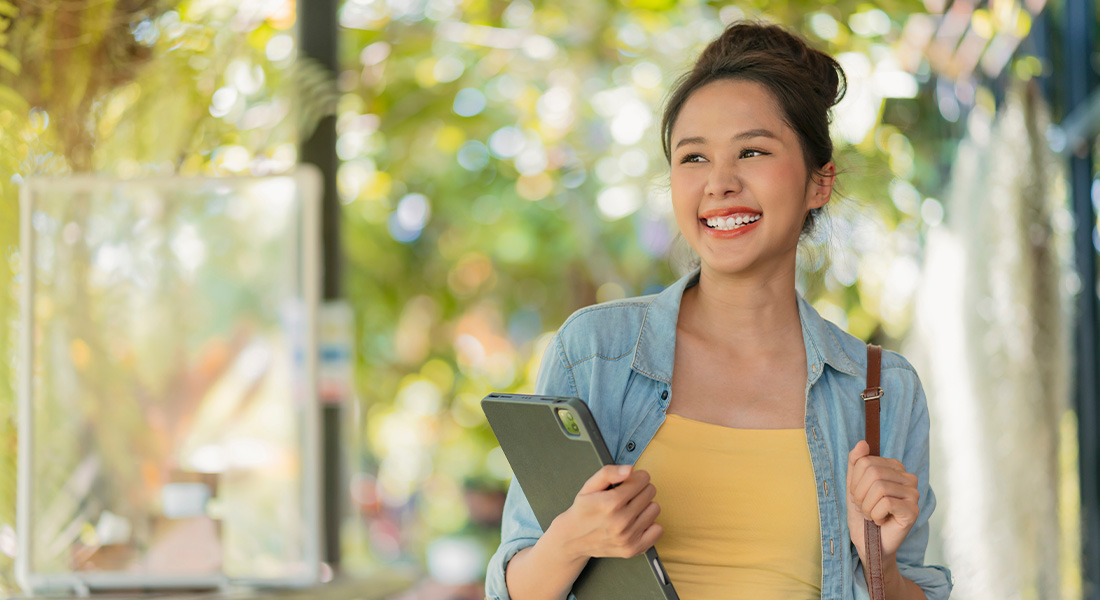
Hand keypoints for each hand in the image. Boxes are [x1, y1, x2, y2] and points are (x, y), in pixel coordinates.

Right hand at [552, 464, 662, 561]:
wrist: (573, 539)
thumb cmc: (583, 510)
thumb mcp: (589, 486)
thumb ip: (608, 473)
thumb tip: (630, 469)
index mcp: (610, 503)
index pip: (642, 479)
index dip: (637, 477)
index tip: (630, 481)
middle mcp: (620, 521)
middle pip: (650, 492)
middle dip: (641, 489)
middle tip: (628, 495)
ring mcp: (627, 537)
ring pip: (655, 509)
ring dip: (645, 506)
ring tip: (631, 509)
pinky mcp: (633, 549)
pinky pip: (658, 530)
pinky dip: (649, 525)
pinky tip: (636, 522)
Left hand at [846, 440, 919, 561]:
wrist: (870, 543)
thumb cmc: (863, 514)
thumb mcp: (853, 486)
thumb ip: (856, 463)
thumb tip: (863, 443)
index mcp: (895, 468)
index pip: (865, 461)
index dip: (855, 481)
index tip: (859, 496)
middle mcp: (908, 478)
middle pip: (872, 472)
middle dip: (860, 494)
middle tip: (864, 508)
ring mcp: (913, 494)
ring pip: (879, 487)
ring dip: (867, 506)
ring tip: (871, 515)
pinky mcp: (913, 511)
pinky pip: (886, 503)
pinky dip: (875, 514)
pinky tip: (880, 521)